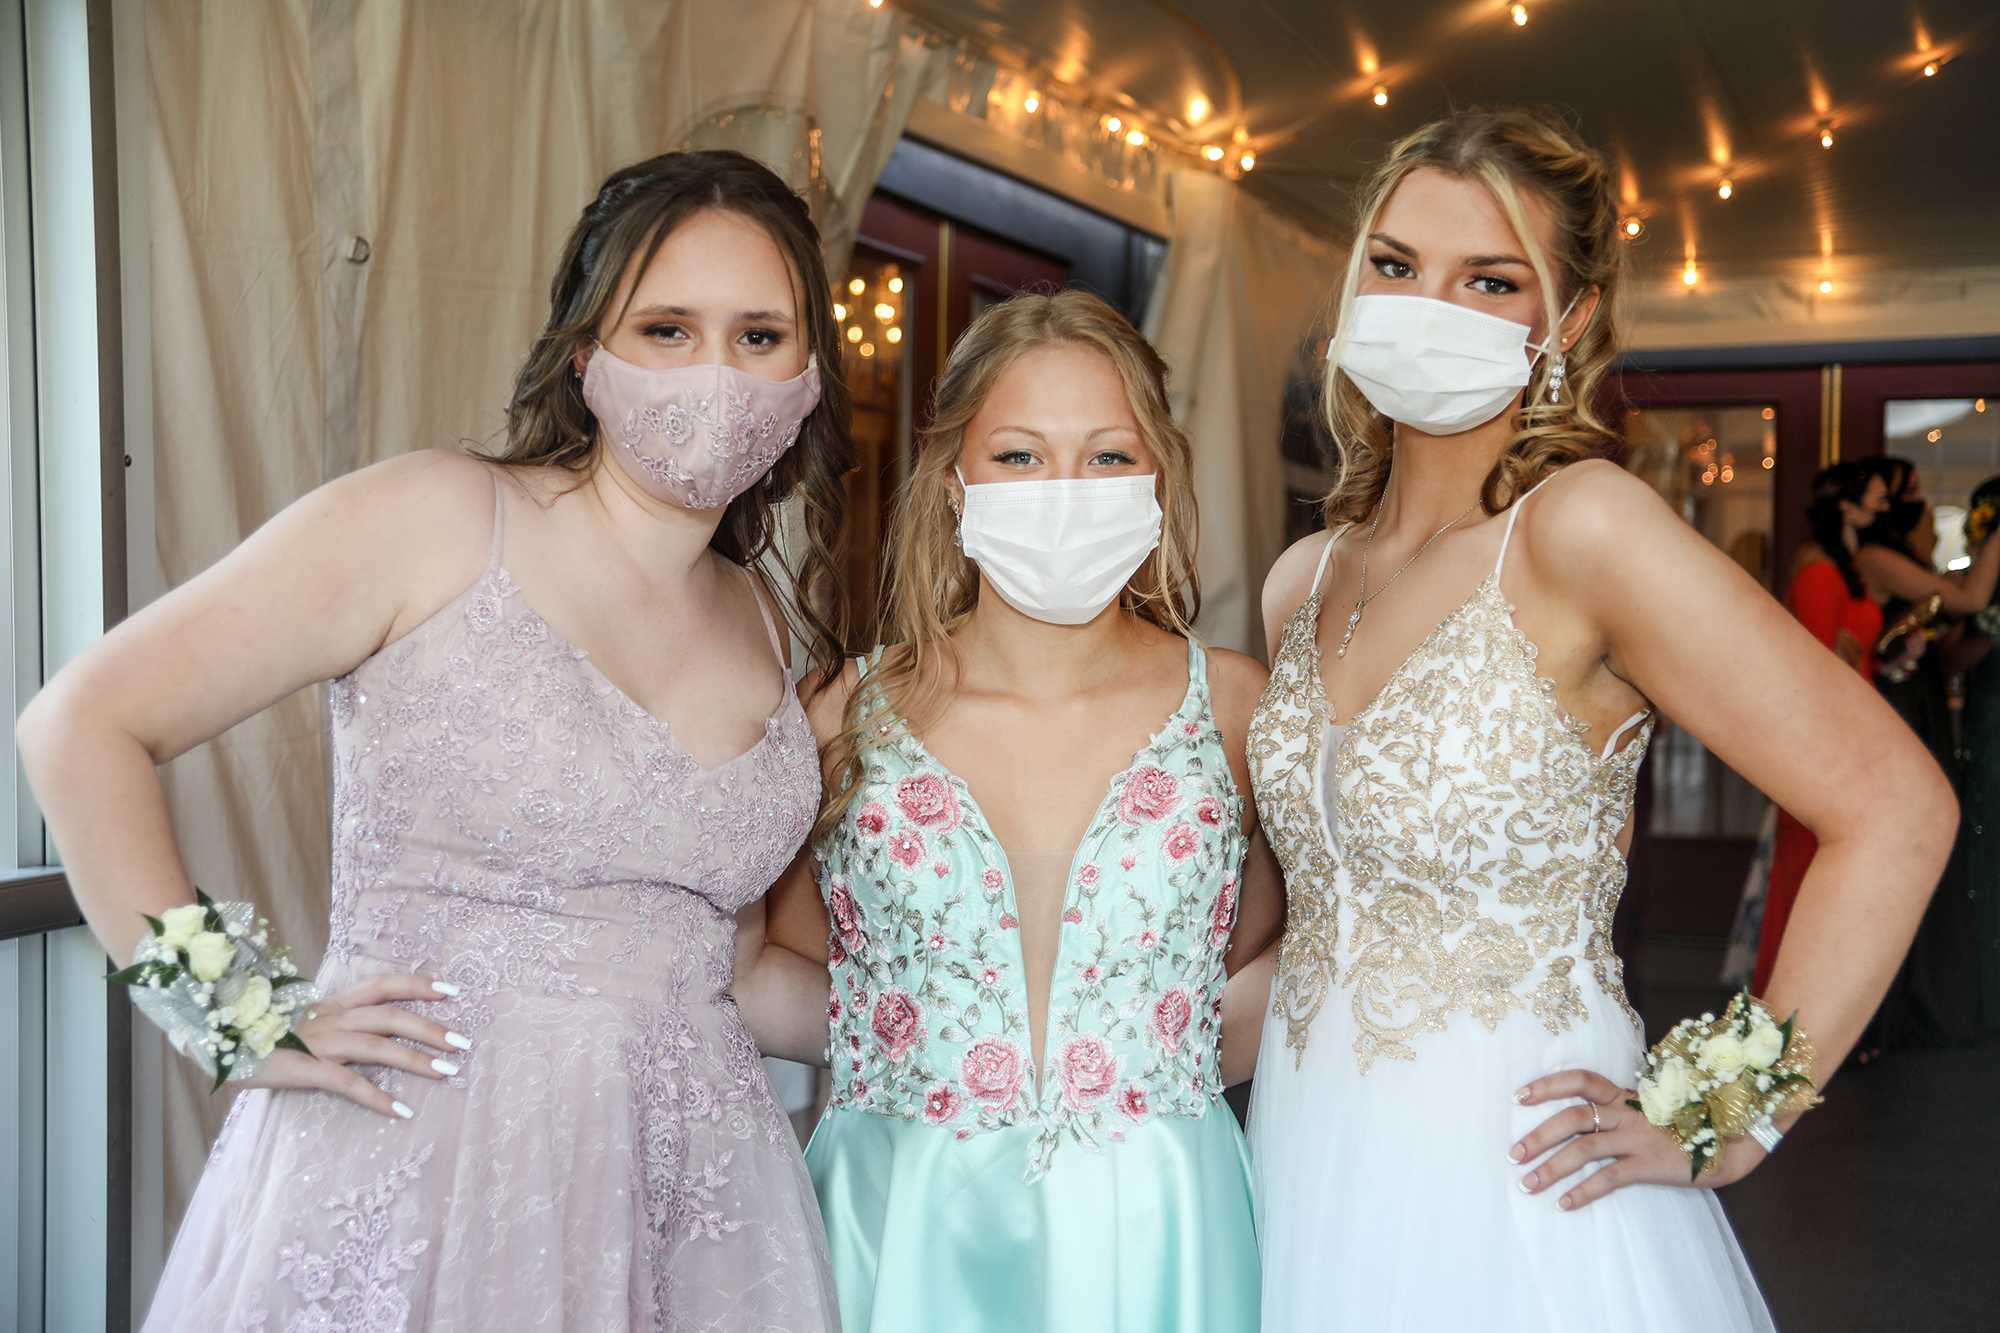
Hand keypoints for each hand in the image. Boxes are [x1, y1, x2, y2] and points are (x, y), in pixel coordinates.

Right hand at [236, 973, 471, 1118]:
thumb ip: (330, 1022)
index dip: (418, 985)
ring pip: (379, 1046)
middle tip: (464, 1043)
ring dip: (417, 1059)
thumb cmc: (257, 1035)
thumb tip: (362, 1029)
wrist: (210, 1040)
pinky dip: (376, 1097)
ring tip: (448, 1072)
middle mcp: (331, 1019)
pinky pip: (348, 1083)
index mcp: (331, 1004)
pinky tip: (400, 1111)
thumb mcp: (299, 1022)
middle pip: (392, 1016)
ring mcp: (319, 1043)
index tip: (451, 991)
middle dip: (432, 1028)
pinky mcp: (304, 1070)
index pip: (382, 985)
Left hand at [1507, 1070, 1766, 1209]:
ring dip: (1550, 1167)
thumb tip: (1578, 1121)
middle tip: (1512, 1154)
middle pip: (1572, 1116)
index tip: (1519, 1096)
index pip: (1580, 1080)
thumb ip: (1619, 1111)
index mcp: (1625, 1095)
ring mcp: (1639, 1137)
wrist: (1733, 1143)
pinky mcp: (1651, 1164)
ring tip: (1527, 1183)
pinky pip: (1609, 1178)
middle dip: (1537, 1135)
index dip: (1548, 1085)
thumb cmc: (1685, 1126)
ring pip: (1584, 1148)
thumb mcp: (1650, 1110)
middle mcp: (1628, 1112)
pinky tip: (1564, 1204)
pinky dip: (1583, 1191)